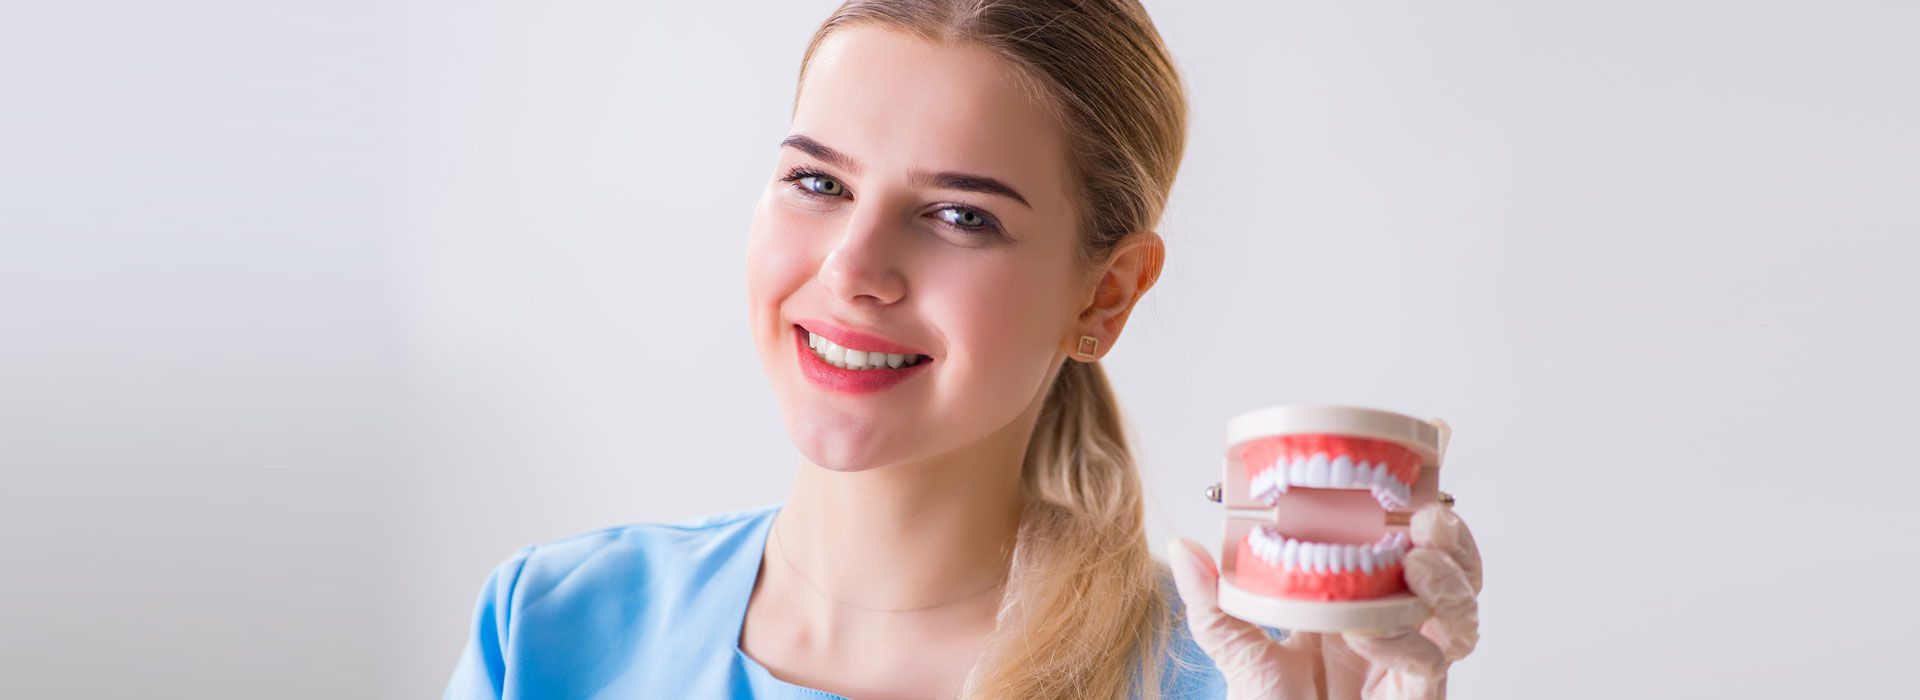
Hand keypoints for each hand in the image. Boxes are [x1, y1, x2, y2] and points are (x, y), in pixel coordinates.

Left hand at [1166, 504, 1482, 698]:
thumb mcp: (1239, 654)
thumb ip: (1217, 605)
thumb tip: (1183, 547)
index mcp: (1360, 600)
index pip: (1405, 538)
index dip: (1425, 496)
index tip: (1434, 440)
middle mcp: (1396, 626)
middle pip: (1456, 571)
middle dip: (1454, 538)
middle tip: (1429, 513)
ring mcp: (1413, 662)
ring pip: (1463, 613)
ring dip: (1450, 579)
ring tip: (1418, 557)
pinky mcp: (1420, 696)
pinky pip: (1431, 663)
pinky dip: (1402, 641)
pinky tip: (1365, 629)